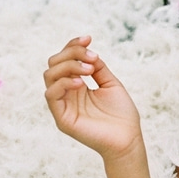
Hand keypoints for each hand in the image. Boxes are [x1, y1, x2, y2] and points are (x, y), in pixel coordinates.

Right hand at [44, 35, 142, 159]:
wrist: (128, 139)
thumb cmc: (122, 114)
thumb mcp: (111, 84)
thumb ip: (98, 68)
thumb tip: (88, 52)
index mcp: (77, 85)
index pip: (65, 59)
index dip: (73, 46)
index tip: (88, 38)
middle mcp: (67, 93)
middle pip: (54, 64)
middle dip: (71, 53)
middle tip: (92, 58)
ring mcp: (63, 105)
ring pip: (49, 76)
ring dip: (68, 66)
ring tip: (88, 70)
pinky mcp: (62, 118)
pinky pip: (51, 95)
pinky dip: (63, 83)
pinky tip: (81, 83)